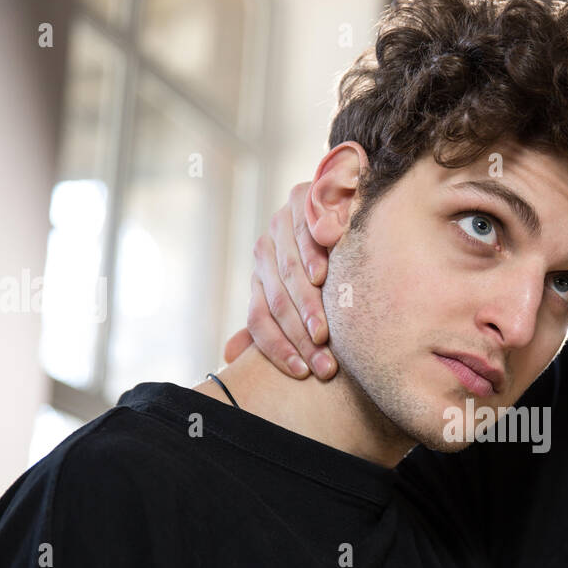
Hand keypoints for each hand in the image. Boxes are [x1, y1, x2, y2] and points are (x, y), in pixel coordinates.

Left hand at [223, 181, 336, 379]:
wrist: (339, 194)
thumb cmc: (327, 257)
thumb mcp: (299, 291)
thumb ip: (272, 319)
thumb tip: (228, 355)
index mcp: (261, 276)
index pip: (261, 319)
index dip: (278, 348)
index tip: (301, 373)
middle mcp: (265, 250)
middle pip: (278, 302)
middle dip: (301, 338)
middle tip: (324, 366)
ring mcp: (281, 224)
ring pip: (289, 273)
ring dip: (308, 306)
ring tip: (324, 334)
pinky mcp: (301, 198)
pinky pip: (304, 229)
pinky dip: (313, 254)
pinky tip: (324, 276)